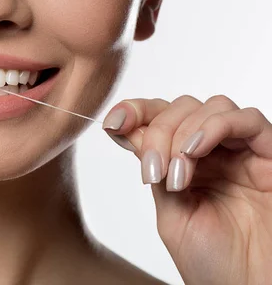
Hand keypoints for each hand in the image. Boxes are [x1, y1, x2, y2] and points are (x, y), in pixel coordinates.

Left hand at [103, 95, 271, 284]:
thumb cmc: (213, 262)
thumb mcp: (170, 212)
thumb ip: (154, 168)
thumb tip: (127, 129)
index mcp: (186, 162)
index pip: (160, 117)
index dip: (135, 111)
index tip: (113, 124)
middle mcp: (214, 151)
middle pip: (181, 108)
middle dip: (158, 132)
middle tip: (153, 170)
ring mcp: (242, 151)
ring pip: (211, 107)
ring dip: (183, 133)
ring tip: (177, 173)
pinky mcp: (271, 154)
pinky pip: (247, 119)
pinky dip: (215, 126)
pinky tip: (194, 151)